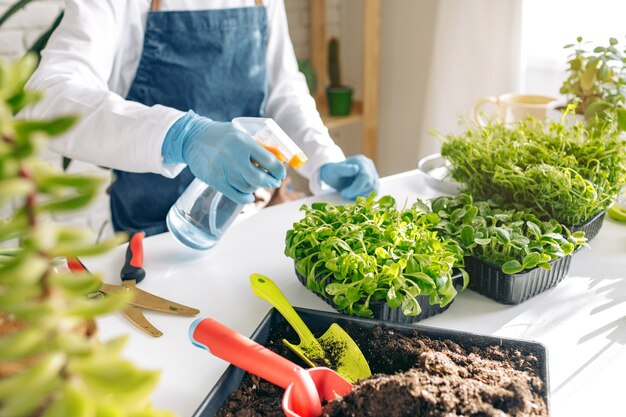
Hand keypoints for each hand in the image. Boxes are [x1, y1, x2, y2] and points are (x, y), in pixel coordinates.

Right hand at [162, 111, 285, 203]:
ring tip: (256, 183)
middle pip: (259, 178)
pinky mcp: (214, 180)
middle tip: (273, 182)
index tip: (281, 174)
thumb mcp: (241, 134)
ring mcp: (223, 169)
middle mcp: (233, 156)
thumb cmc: (222, 136)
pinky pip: (235, 195)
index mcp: (243, 142)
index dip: (279, 171)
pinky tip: (248, 195)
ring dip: (256, 188)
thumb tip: (279, 159)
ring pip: (247, 187)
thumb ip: (258, 146)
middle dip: (271, 182)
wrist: (193, 138)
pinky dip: (245, 197)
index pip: (269, 161)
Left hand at [320, 155, 378, 199]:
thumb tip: (356, 169)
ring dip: (360, 196)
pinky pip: (374, 192)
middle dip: (357, 193)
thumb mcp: (334, 171)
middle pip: (370, 184)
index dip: (355, 188)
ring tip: (349, 194)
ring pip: (374, 189)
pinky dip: (364, 197)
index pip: (364, 176)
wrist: (335, 176)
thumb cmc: (332, 173)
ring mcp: (373, 173)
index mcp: (360, 161)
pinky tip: (355, 195)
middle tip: (344, 194)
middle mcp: (369, 165)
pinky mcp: (375, 182)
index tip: (344, 193)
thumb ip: (343, 169)